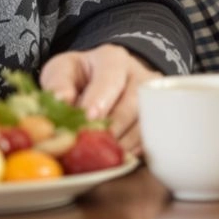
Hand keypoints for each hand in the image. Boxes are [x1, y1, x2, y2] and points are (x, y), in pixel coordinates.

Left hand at [40, 44, 155, 154]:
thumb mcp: (63, 70)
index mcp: (113, 59)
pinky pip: (152, 137)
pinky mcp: (159, 117)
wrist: (103, 78)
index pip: (110, 79)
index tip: (88, 119)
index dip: (99, 100)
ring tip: (103, 157)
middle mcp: (138, 75)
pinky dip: (136, 151)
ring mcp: (153, 97)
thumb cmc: (81, 76)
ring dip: (124, 143)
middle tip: (94, 146)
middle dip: (113, 128)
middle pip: (132, 104)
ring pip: (145, 123)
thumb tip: (61, 100)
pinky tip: (118, 159)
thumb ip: (58, 83)